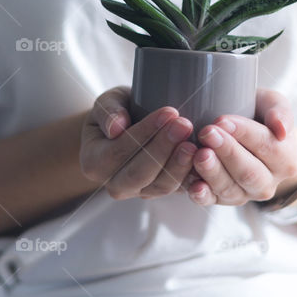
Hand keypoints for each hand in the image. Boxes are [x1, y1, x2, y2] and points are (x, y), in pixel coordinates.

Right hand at [81, 86, 196, 199]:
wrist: (126, 128)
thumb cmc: (116, 112)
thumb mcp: (106, 104)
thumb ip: (108, 111)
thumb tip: (117, 127)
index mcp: (93, 163)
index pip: (119, 151)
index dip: (144, 133)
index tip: (168, 112)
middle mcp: (113, 184)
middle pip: (140, 173)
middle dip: (164, 149)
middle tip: (185, 124)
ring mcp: (138, 192)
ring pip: (161, 185)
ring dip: (180, 164)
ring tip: (195, 142)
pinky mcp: (160, 192)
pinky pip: (178, 189)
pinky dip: (191, 176)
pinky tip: (203, 158)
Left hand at [184, 89, 296, 206]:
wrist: (246, 137)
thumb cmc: (258, 117)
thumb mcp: (272, 104)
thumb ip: (279, 111)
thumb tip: (281, 129)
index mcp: (287, 160)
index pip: (267, 146)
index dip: (244, 133)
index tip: (222, 120)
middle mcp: (267, 183)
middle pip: (248, 171)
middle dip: (227, 152)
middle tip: (207, 133)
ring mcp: (245, 194)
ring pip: (229, 188)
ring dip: (212, 172)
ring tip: (198, 154)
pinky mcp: (222, 200)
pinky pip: (212, 201)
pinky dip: (202, 195)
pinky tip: (193, 186)